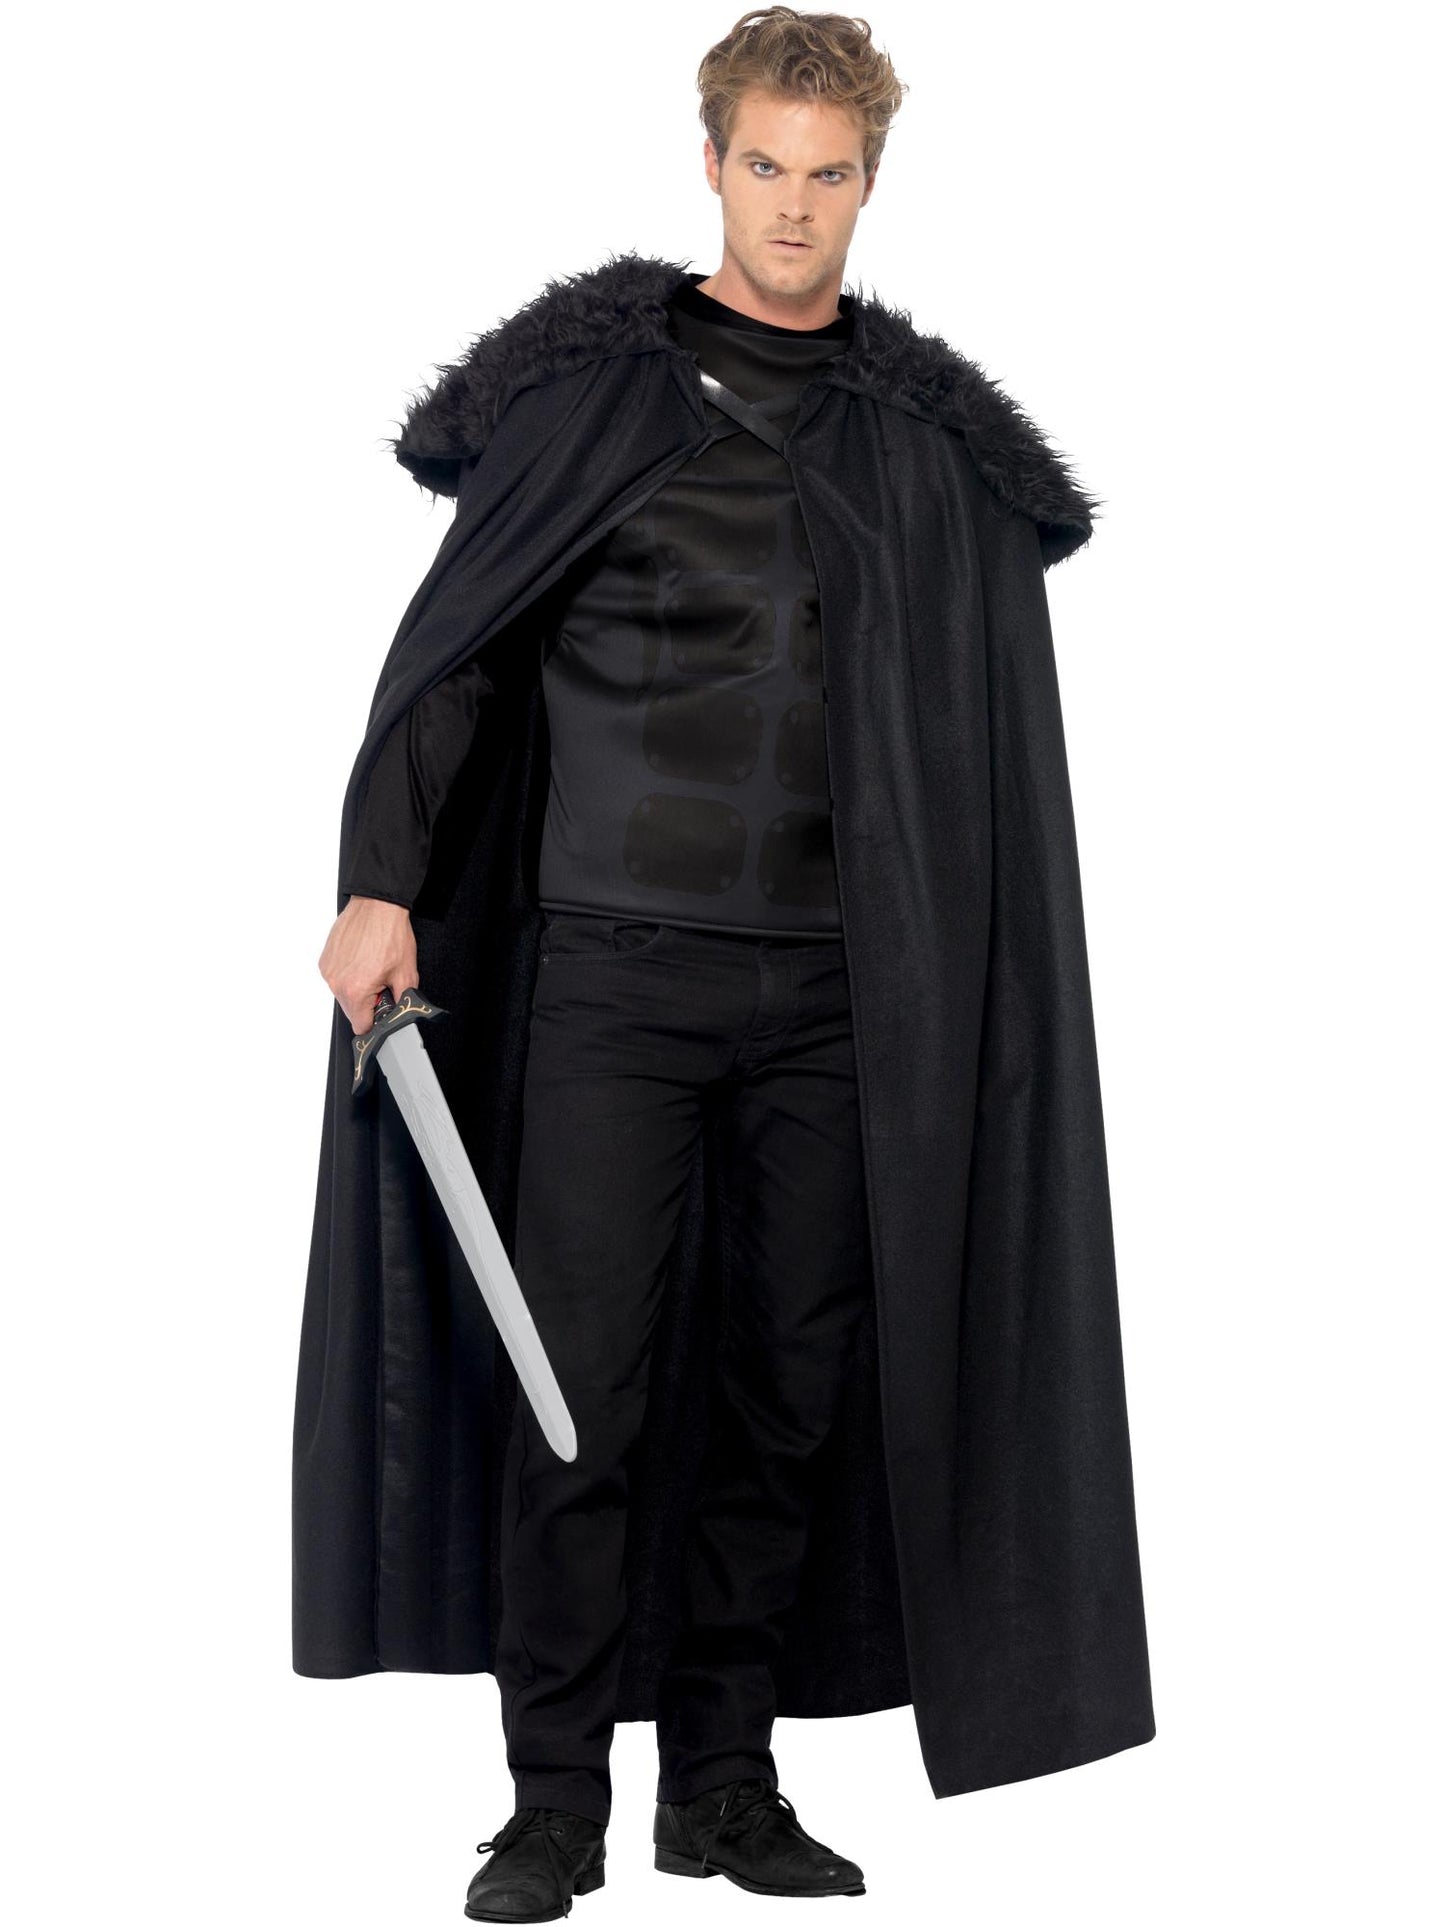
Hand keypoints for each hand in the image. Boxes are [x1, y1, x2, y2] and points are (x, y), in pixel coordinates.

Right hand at [318, 896, 418, 1035]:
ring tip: (371, 966)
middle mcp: (336, 983)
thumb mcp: (406, 973)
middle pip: (351, 1010)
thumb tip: (401, 1014)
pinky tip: (360, 959)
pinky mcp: (324, 960)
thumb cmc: (390, 934)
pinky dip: (348, 974)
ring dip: (356, 988)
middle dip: (367, 1003)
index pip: (361, 1026)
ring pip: (343, 994)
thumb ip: (402, 1001)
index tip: (381, 1011)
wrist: (377, 905)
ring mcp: (328, 970)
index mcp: (355, 991)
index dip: (375, 1021)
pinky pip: (336, 977)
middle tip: (380, 982)